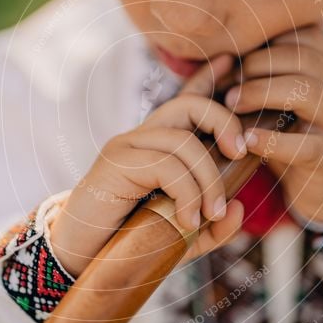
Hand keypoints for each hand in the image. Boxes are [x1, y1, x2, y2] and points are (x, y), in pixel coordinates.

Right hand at [50, 54, 247, 277]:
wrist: (81, 261)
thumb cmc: (130, 246)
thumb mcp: (183, 239)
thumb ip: (213, 228)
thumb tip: (238, 208)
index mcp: (157, 148)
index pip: (184, 103)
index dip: (205, 80)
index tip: (226, 61)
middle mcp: (142, 139)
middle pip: (191, 106)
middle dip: (225, 123)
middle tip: (241, 156)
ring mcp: (126, 147)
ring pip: (185, 143)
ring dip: (208, 181)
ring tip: (208, 215)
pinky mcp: (115, 162)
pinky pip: (166, 165)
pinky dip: (186, 193)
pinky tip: (186, 221)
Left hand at [223, 24, 322, 223]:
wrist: (319, 182)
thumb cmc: (283, 130)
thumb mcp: (268, 97)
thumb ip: (250, 74)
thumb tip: (213, 56)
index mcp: (322, 66)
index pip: (304, 32)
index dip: (266, 39)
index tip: (233, 57)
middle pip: (303, 57)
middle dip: (257, 65)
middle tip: (226, 85)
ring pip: (308, 93)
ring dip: (262, 93)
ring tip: (231, 104)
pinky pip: (305, 144)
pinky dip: (272, 140)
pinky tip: (246, 139)